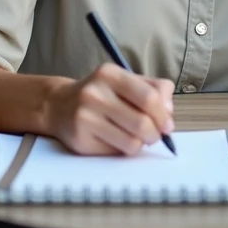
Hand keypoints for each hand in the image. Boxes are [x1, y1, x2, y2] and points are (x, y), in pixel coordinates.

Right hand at [47, 64, 174, 155]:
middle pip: (142, 123)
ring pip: (131, 142)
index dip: (163, 115)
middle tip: (154, 136)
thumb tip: (169, 111)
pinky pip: (115, 152)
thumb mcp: (126, 81)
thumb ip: (154, 89)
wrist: (58, 105)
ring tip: (137, 138)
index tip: (167, 125)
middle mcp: (94, 93)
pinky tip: (116, 140)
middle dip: (155, 134)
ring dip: (141, 144)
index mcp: (110, 74)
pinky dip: (123, 150)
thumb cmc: (101, 94)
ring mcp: (85, 117)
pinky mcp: (80, 140)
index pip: (148, 97)